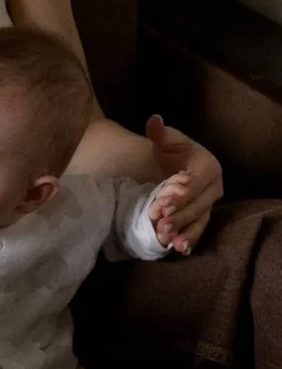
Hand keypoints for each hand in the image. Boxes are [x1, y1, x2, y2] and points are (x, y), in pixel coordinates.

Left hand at [144, 115, 223, 254]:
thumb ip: (160, 133)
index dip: (179, 195)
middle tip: (159, 224)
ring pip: (199, 220)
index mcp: (208, 166)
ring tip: (170, 242)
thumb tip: (154, 120)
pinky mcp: (202, 216)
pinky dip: (189, 239)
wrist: (180, 164)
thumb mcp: (166, 140)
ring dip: (184, 231)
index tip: (161, 204)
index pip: (195, 183)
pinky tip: (178, 248)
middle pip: (197, 205)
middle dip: (178, 216)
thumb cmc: (173, 151)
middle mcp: (214, 187)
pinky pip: (197, 229)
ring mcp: (209, 204)